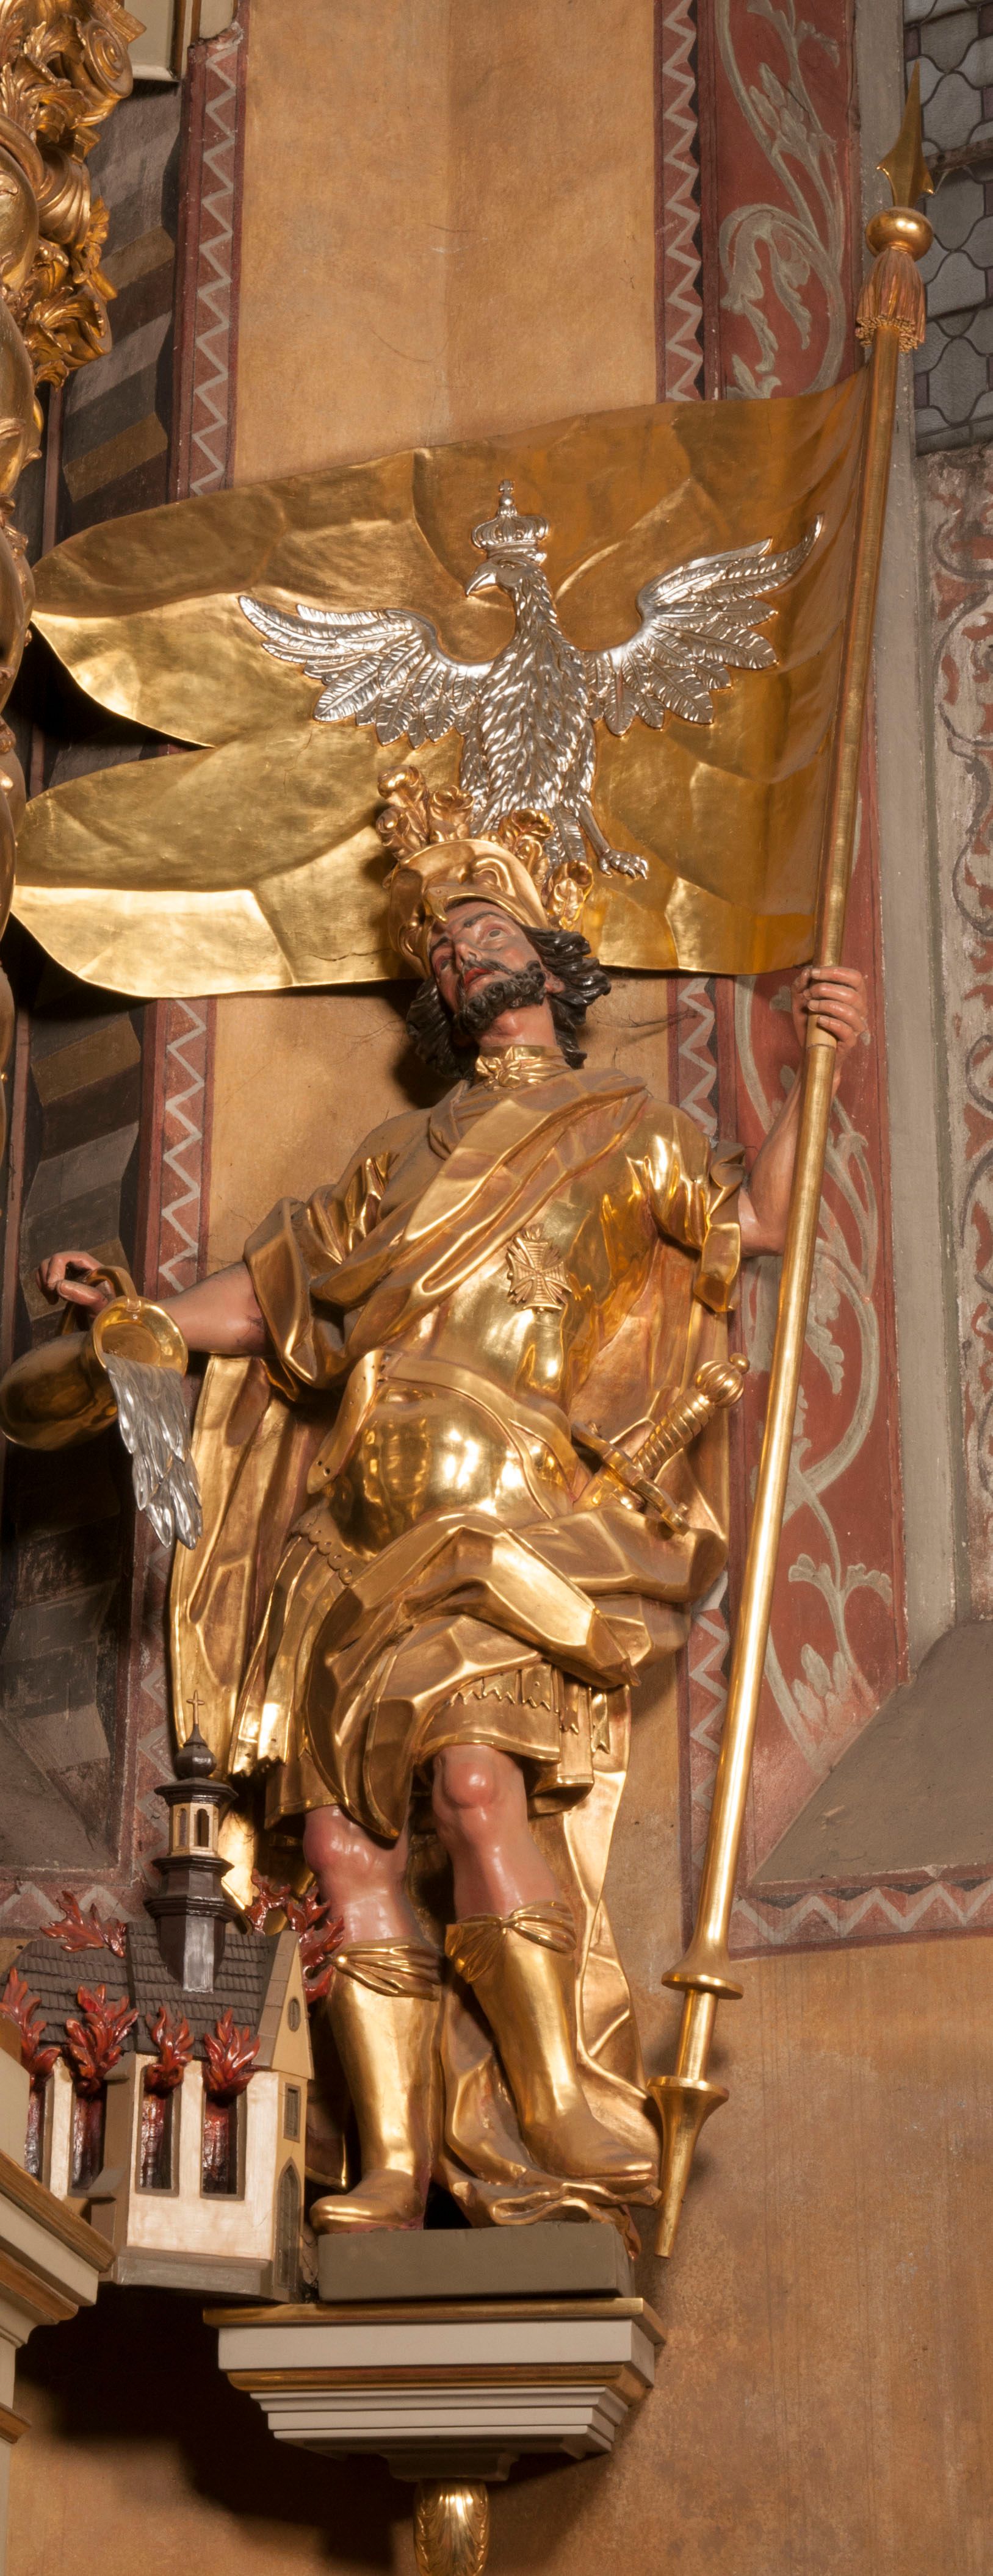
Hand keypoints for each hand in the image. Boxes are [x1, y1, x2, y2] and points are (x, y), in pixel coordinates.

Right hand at [37, 1250, 115, 1313]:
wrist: (112, 1329)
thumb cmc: (111, 1317)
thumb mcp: (101, 1306)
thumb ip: (84, 1295)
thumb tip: (58, 1285)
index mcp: (94, 1268)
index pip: (68, 1257)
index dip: (55, 1268)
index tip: (52, 1287)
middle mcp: (83, 1268)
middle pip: (55, 1259)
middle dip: (49, 1276)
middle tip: (53, 1296)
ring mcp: (73, 1275)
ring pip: (49, 1267)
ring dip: (45, 1282)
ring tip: (54, 1299)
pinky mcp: (66, 1284)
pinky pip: (48, 1278)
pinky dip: (44, 1287)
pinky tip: (53, 1301)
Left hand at [791, 966, 867, 1090]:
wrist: (809, 1050)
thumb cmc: (809, 1023)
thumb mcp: (800, 1001)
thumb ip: (801, 985)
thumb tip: (807, 972)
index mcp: (852, 995)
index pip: (855, 977)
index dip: (836, 972)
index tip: (814, 973)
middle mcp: (859, 1009)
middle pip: (851, 994)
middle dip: (827, 990)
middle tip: (810, 994)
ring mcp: (856, 1026)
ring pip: (850, 1011)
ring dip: (827, 1005)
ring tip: (811, 1006)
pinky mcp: (850, 1042)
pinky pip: (846, 1030)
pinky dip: (831, 1023)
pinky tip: (819, 1021)